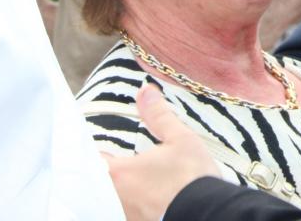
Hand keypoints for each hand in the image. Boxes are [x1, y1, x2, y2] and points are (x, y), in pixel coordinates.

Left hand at [105, 83, 220, 220]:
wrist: (208, 214)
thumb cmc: (192, 178)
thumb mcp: (180, 139)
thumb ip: (158, 116)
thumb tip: (145, 91)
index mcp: (118, 173)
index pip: (92, 159)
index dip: (96, 150)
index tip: (101, 144)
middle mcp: (115, 199)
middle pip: (98, 182)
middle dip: (106, 172)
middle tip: (114, 161)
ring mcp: (126, 216)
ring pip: (111, 200)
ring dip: (118, 190)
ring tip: (131, 181)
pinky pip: (126, 213)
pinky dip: (130, 205)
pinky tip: (144, 198)